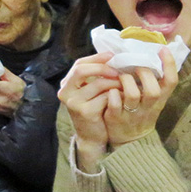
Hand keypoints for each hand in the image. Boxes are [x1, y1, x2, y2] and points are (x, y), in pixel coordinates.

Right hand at [58, 52, 118, 170]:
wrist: (92, 136)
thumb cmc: (95, 110)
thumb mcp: (91, 91)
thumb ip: (95, 76)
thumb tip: (113, 58)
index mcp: (67, 84)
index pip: (79, 64)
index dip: (96, 58)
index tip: (112, 55)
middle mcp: (65, 91)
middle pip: (81, 70)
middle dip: (103, 68)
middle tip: (118, 70)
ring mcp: (73, 102)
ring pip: (97, 83)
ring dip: (115, 82)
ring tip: (125, 84)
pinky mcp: (84, 112)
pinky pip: (105, 97)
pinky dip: (117, 95)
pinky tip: (124, 97)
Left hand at [105, 48, 177, 146]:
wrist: (130, 140)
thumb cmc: (141, 111)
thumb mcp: (153, 99)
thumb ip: (154, 81)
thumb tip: (152, 54)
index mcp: (160, 99)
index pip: (171, 82)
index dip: (169, 64)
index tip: (162, 49)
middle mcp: (148, 106)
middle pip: (153, 90)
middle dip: (144, 74)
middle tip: (135, 66)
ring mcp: (132, 113)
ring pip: (132, 95)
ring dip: (125, 81)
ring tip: (120, 76)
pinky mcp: (116, 118)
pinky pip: (115, 104)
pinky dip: (112, 95)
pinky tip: (110, 90)